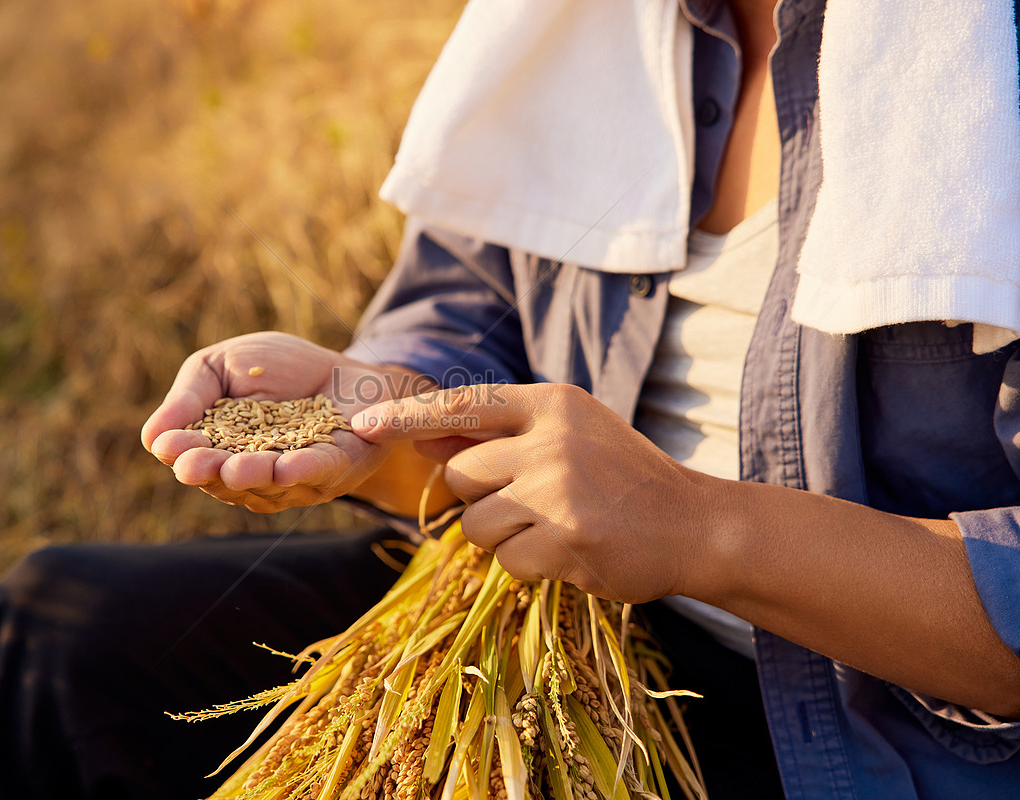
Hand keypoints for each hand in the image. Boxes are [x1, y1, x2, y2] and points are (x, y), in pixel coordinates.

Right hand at [142, 332, 429, 511]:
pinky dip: (303, 471)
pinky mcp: (337, 470)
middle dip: (210, 472)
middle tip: (193, 465)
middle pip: (225, 481)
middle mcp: (252, 475)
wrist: (346, 368)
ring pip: (270, 485)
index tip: (170, 444)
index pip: (193, 457)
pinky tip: (286, 467)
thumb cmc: (278, 369)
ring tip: (235, 468)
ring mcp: (294, 481)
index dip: (182, 453)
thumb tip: (150, 437)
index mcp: (218, 450)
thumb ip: (191, 396)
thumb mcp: (223, 367)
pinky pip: (319, 473)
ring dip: (254, 476)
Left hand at [352, 383, 715, 601]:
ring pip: (475, 525)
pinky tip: (569, 551)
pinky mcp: (564, 539)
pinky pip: (507, 561)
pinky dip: (529, 565)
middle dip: (476, 498)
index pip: (462, 404)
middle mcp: (551, 440)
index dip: (407, 416)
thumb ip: (501, 434)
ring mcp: (558, 490)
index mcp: (552, 404)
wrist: (694, 524)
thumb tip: (423, 438)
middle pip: (460, 475)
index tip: (362, 423)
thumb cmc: (624, 477)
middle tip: (527, 503)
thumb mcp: (570, 434)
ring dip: (502, 536)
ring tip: (553, 528)